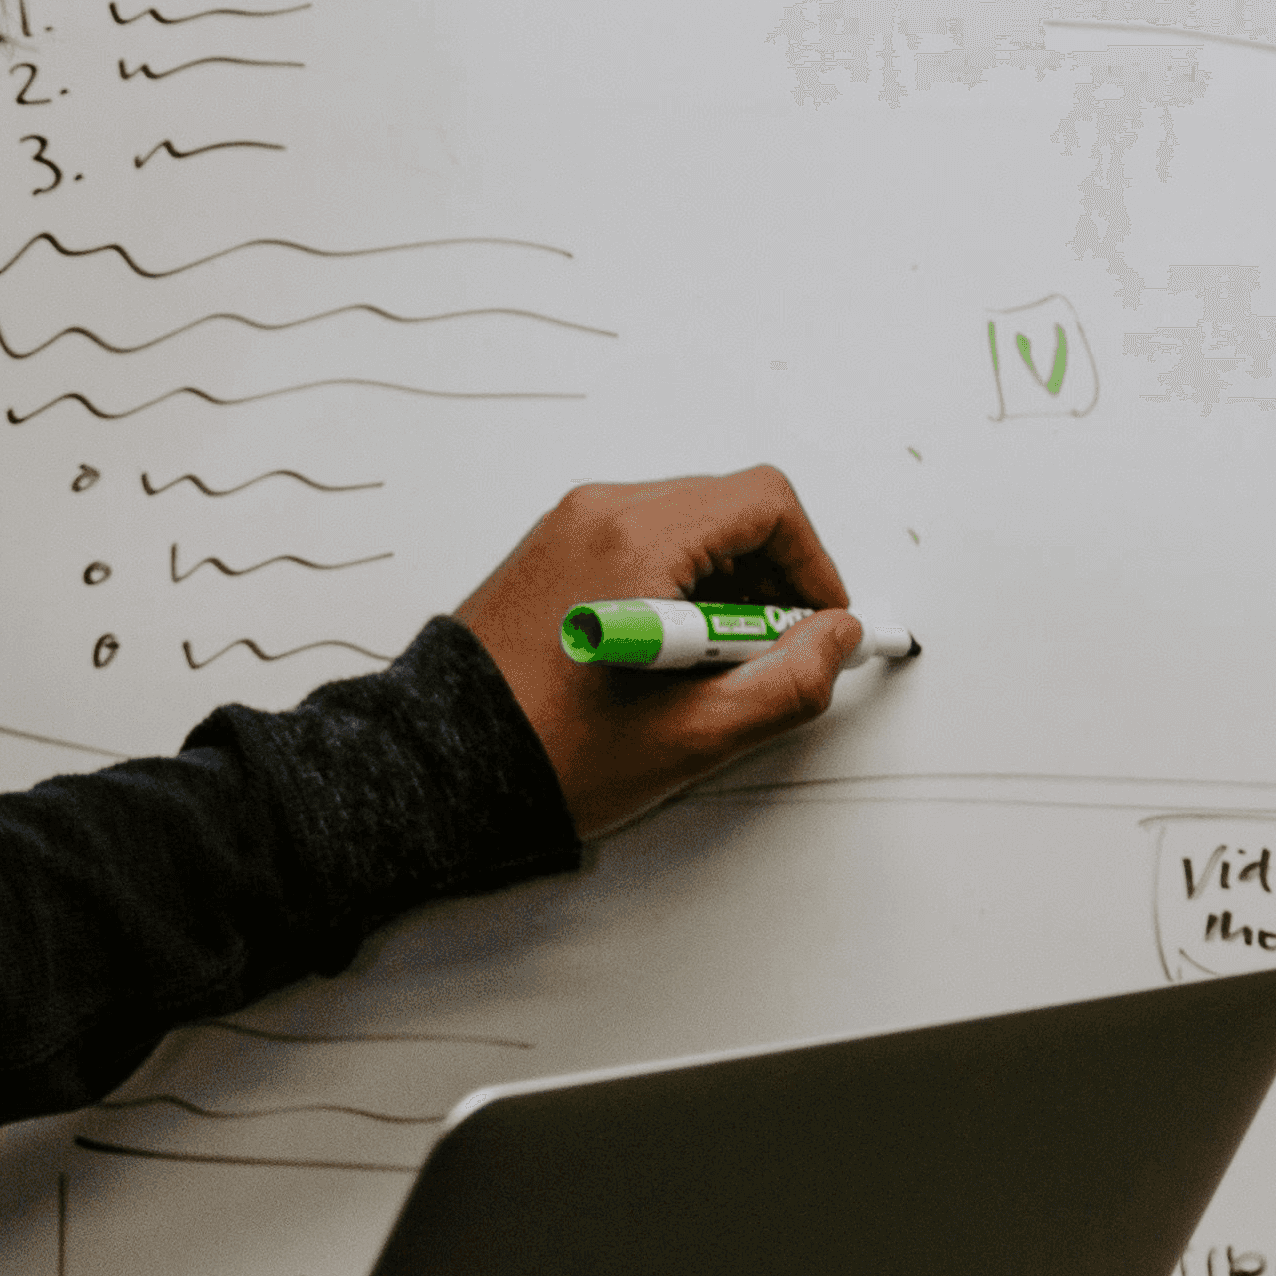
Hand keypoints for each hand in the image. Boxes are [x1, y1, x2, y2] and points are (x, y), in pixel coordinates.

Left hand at [454, 471, 861, 837]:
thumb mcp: (692, 734)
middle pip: (728, 510)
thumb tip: (834, 640)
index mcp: (633, 541)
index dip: (812, 565)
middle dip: (770, 580)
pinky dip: (677, 587)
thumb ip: (787, 683)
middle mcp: (598, 515)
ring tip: (710, 669)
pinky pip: (640, 545)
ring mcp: (568, 529)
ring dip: (723, 587)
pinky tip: (668, 658)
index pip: (765, 505)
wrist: (440, 770)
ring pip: (687, 528)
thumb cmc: (545, 753)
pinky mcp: (551, 553)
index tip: (819, 625)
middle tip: (769, 657)